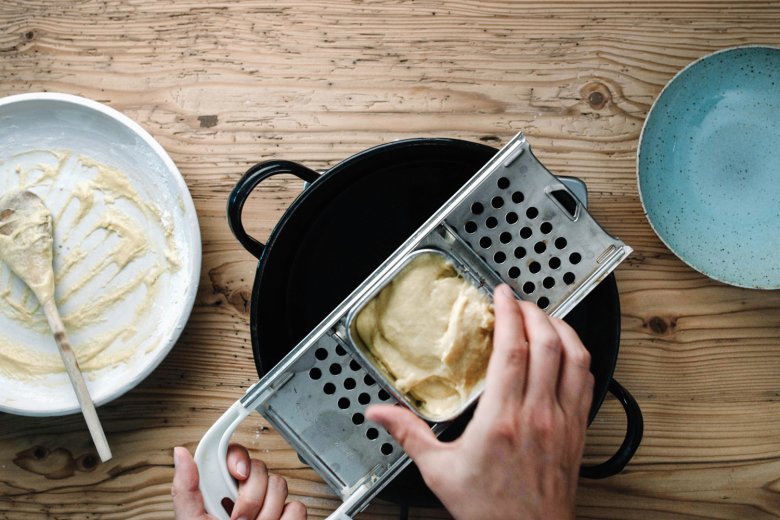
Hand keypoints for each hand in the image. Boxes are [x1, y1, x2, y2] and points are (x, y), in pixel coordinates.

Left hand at [172, 445, 306, 519]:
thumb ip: (186, 489)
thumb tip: (180, 455)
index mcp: (220, 491)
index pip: (235, 455)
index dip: (239, 458)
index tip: (237, 474)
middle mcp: (245, 495)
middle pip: (261, 468)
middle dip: (250, 496)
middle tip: (238, 519)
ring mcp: (268, 507)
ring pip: (281, 485)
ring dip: (266, 513)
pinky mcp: (288, 518)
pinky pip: (297, 507)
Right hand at [366, 284, 593, 519]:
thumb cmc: (489, 509)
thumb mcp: (439, 471)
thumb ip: (408, 434)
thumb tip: (379, 413)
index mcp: (502, 420)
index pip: (513, 351)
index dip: (509, 314)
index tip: (501, 296)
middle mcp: (538, 414)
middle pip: (548, 344)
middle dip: (534, 313)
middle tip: (518, 302)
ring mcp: (563, 421)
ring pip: (575, 358)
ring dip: (561, 329)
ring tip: (544, 318)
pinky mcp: (578, 430)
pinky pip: (587, 381)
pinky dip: (578, 356)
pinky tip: (565, 352)